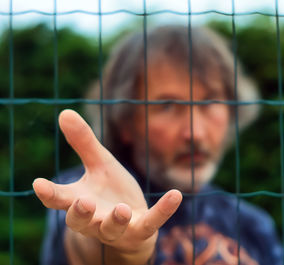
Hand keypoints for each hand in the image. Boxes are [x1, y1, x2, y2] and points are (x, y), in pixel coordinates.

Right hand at [33, 109, 181, 262]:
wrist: (132, 220)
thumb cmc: (111, 191)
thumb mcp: (100, 165)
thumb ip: (84, 143)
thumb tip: (64, 112)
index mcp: (80, 200)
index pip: (60, 200)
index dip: (49, 193)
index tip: (39, 184)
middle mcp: (94, 219)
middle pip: (80, 221)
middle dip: (81, 213)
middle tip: (84, 201)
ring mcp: (117, 228)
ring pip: (111, 229)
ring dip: (115, 219)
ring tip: (121, 209)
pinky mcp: (140, 231)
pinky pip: (151, 223)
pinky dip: (163, 210)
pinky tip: (176, 194)